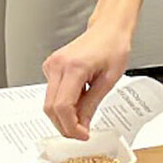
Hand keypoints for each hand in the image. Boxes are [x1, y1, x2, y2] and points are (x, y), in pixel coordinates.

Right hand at [42, 22, 131, 139]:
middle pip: (51, 108)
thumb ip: (92, 105)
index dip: (71, 127)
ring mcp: (52, 65)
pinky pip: (52, 93)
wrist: (109, 28)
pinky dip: (63, 103)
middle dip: (65, 125)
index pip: (63, 107)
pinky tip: (78, 99)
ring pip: (49, 103)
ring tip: (83, 114)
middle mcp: (58, 65)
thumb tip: (82, 126)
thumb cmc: (113, 46)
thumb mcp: (108, 80)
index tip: (83, 134)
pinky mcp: (51, 66)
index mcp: (73, 67)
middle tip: (81, 132)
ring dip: (64, 115)